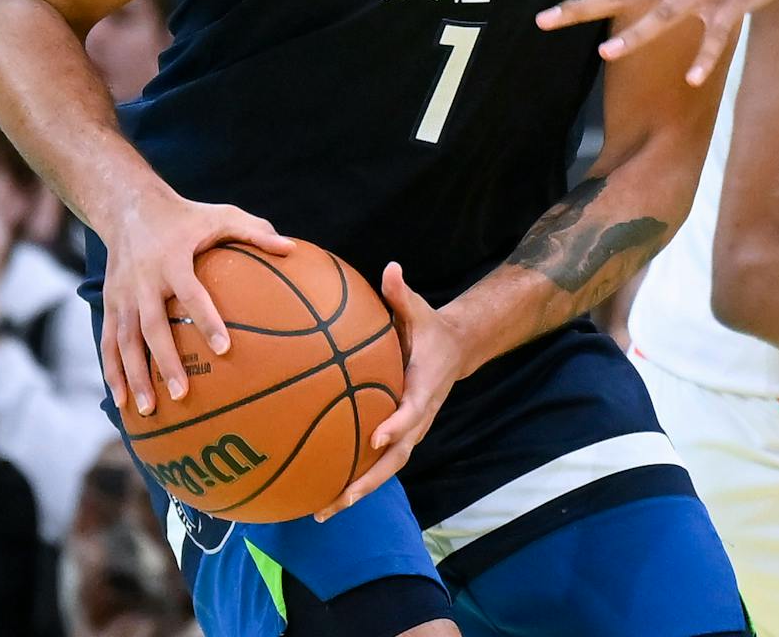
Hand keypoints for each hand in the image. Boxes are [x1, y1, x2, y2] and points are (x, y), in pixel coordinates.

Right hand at [97, 193, 292, 417]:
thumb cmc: (186, 216)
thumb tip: (293, 248)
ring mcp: (122, 296)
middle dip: (166, 363)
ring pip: (125, 342)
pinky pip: (108, 343)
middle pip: (153, 328)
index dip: (207, 321)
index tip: (224, 349)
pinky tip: (122, 400)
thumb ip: (256, 232)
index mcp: (173, 261)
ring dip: (135, 377)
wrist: (129, 208)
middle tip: (182, 394)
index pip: (192, 294)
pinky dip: (112, 372)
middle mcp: (144, 282)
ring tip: (149, 410)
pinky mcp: (110, 305)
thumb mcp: (222, 215)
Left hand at [318, 263, 462, 519]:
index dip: (396, 426)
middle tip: (339, 499)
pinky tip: (322, 493)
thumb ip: (403, 294)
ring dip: (358, 491)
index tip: (375, 438)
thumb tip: (391, 268)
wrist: (457, 349)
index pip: (411, 412)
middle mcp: (418, 417)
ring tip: (323, 511)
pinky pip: (378, 462)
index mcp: (423, 389)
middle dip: (369, 481)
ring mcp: (410, 431)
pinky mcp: (399, 435)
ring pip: (386, 468)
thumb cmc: (430, 328)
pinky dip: (355, 480)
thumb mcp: (421, 310)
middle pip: (396, 457)